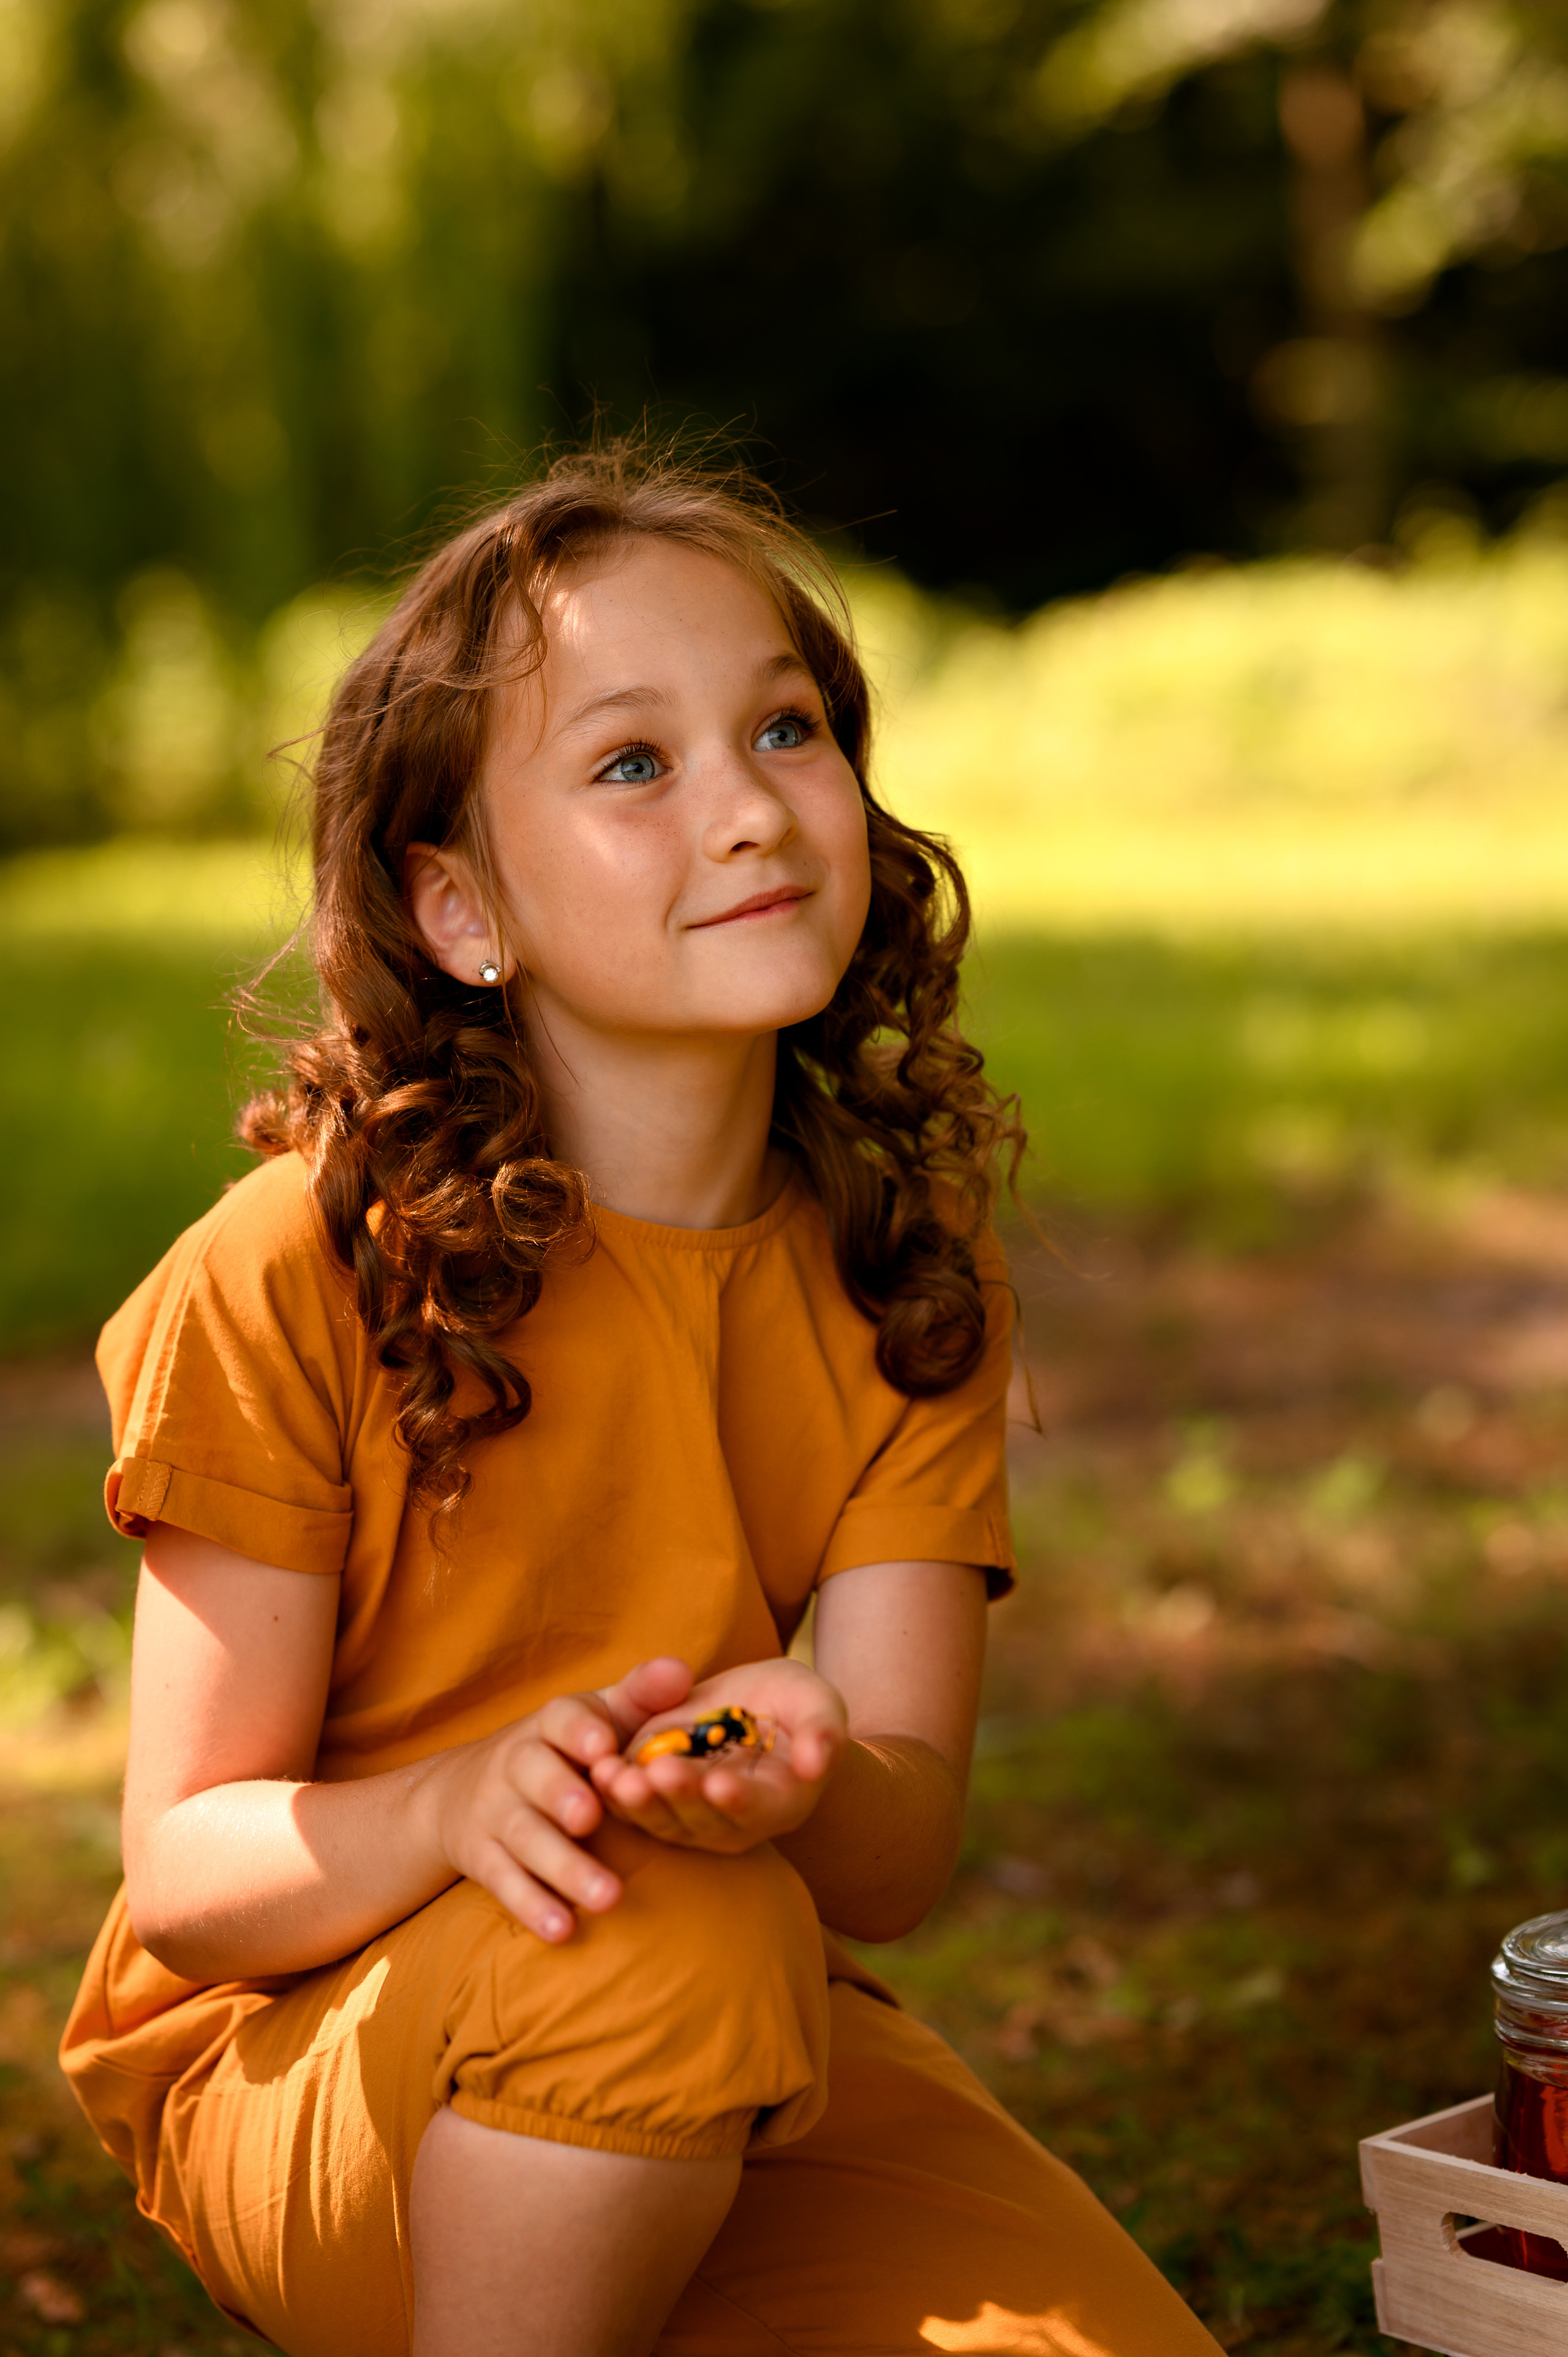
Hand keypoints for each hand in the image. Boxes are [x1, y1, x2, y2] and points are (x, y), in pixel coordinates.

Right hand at [425, 1656, 692, 1942]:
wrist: (460, 1793)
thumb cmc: (561, 1751)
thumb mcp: (595, 1717)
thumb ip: (640, 1697)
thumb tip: (682, 1670)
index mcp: (549, 1725)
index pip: (560, 1719)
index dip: (580, 1733)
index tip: (605, 1749)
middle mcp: (514, 1763)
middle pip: (534, 1776)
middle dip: (561, 1795)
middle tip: (591, 1817)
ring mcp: (494, 1813)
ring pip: (524, 1838)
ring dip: (564, 1866)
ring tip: (608, 1897)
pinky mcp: (482, 1858)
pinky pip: (504, 1883)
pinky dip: (532, 1906)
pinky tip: (562, 1931)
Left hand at [587, 1657, 848, 1854]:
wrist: (757, 1710)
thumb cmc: (795, 1706)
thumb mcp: (817, 1704)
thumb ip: (822, 1732)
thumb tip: (818, 1762)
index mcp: (779, 1801)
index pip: (758, 1808)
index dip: (739, 1800)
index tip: (720, 1784)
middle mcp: (733, 1820)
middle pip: (703, 1819)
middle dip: (679, 1797)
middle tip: (660, 1773)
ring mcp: (691, 1816)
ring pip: (662, 1819)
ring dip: (638, 1801)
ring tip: (617, 1775)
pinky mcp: (656, 1801)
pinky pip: (633, 1807)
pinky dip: (614, 1793)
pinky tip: (598, 1770)